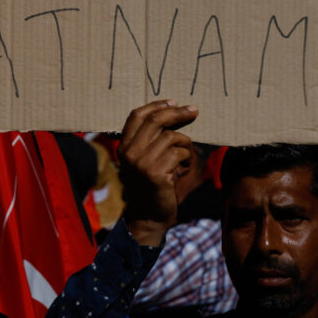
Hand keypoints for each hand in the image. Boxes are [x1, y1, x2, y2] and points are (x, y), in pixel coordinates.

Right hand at [117, 100, 196, 246]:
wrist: (148, 216)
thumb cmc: (151, 186)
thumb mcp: (143, 160)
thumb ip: (149, 140)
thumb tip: (172, 113)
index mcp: (123, 146)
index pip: (136, 115)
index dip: (156, 105)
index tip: (174, 102)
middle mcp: (129, 152)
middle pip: (155, 121)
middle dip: (177, 113)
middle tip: (194, 110)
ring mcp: (141, 163)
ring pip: (171, 137)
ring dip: (185, 144)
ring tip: (186, 157)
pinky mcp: (155, 173)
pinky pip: (179, 153)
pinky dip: (187, 159)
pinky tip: (184, 169)